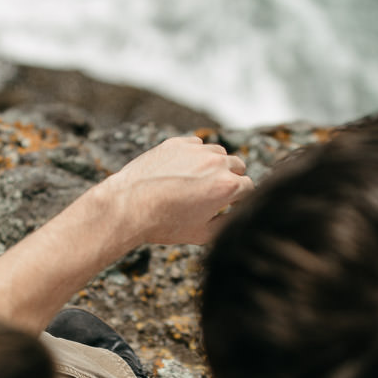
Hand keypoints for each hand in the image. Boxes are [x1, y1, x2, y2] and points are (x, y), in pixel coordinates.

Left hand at [98, 136, 252, 246]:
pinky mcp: (177, 143)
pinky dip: (195, 156)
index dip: (242, 199)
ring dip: (215, 165)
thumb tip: (238, 215)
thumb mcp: (203, 234)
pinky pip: (196, 145)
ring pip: (218, 153)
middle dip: (231, 179)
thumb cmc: (165, 224)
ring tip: (199, 182)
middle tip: (216, 194)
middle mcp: (216, 163)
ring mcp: (196, 150)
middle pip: (237, 166)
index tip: (232, 205)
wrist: (129, 206)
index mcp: (227, 186)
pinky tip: (183, 171)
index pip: (249, 187)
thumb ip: (228, 223)